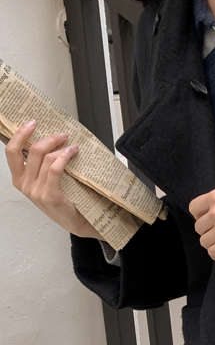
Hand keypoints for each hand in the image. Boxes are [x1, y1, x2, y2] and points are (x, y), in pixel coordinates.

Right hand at [5, 120, 100, 238]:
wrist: (74, 220)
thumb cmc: (61, 199)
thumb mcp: (44, 181)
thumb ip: (40, 165)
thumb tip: (47, 140)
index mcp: (19, 179)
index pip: (11, 152)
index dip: (20, 134)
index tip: (32, 123)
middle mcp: (25, 185)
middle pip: (33, 151)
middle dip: (49, 138)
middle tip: (62, 135)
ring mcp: (36, 191)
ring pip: (47, 158)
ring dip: (62, 147)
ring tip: (72, 146)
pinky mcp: (50, 195)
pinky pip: (55, 169)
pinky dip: (64, 157)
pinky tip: (72, 153)